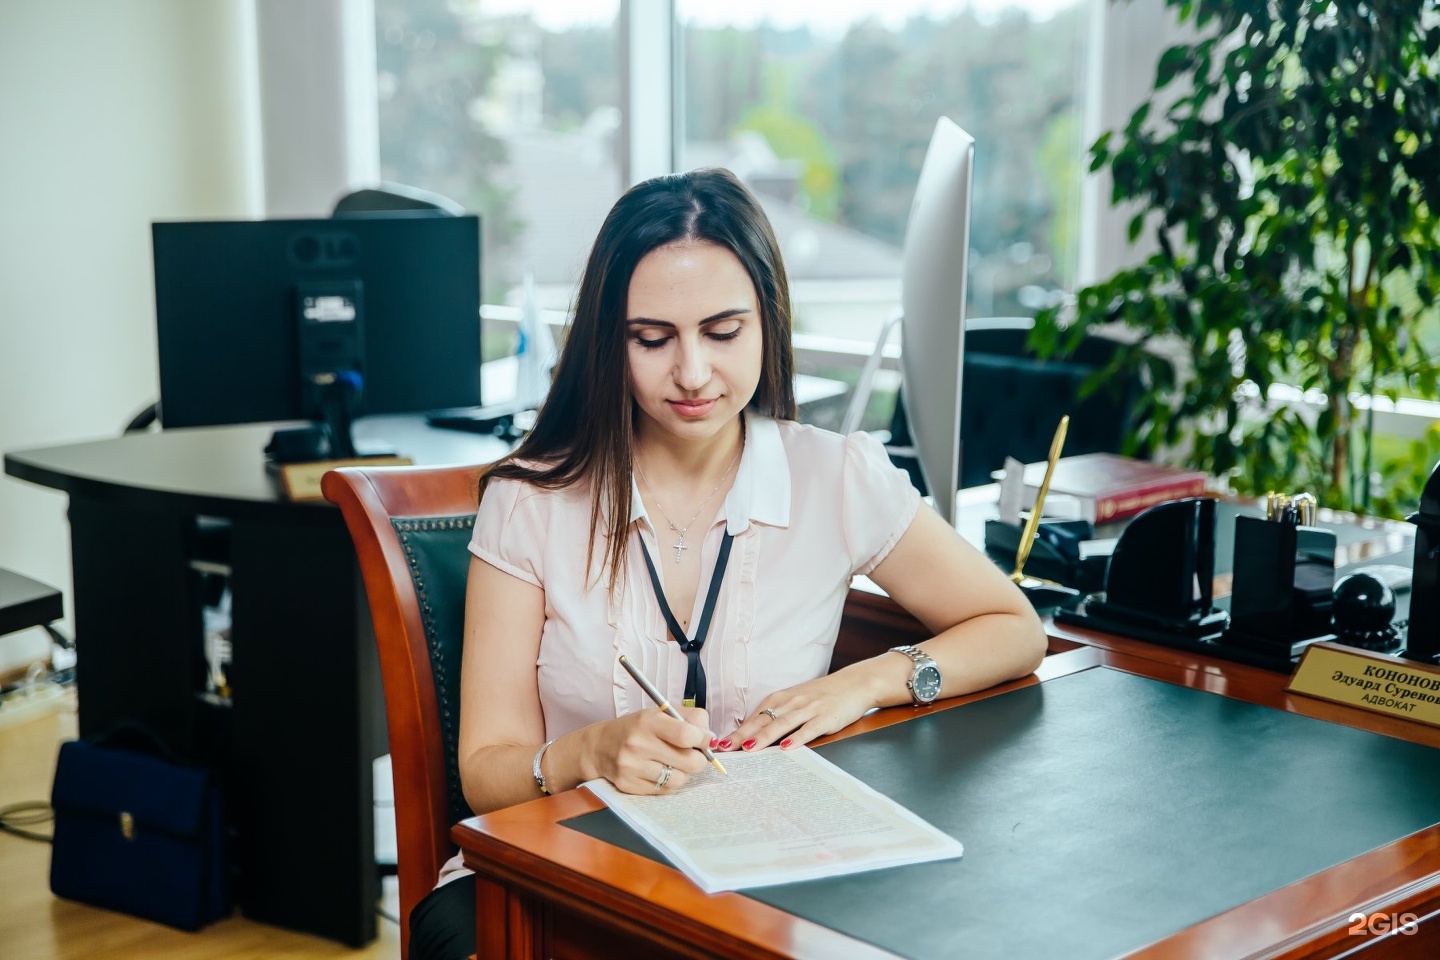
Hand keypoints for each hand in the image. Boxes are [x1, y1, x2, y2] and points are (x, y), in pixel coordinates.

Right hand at [583, 706, 713, 794]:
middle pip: (689, 761)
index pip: (686, 735)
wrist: (599, 747)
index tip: (706, 740)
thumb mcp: (659, 714)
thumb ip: (689, 719)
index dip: (703, 740)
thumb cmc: (637, 728)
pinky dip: (668, 783)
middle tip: (694, 755)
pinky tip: (659, 772)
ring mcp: (632, 767)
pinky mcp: (628, 785)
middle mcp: (638, 743)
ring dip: (683, 773)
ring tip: (673, 764)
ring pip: (679, 779)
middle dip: (699, 760)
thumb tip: (711, 738)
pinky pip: (664, 790)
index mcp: (648, 721)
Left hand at [719, 669, 881, 752]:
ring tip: (749, 748)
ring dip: (764, 736)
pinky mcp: (825, 717)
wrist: (854, 683)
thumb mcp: (796, 701)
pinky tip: (786, 748)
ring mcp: (808, 709)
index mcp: (780, 699)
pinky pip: (808, 728)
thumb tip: (753, 736)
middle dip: (742, 735)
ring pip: (782, 724)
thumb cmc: (822, 696)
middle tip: (725, 748)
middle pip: (762, 720)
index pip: (754, 717)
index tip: (720, 744)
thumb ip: (777, 716)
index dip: (737, 731)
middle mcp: (791, 702)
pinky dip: (797, 738)